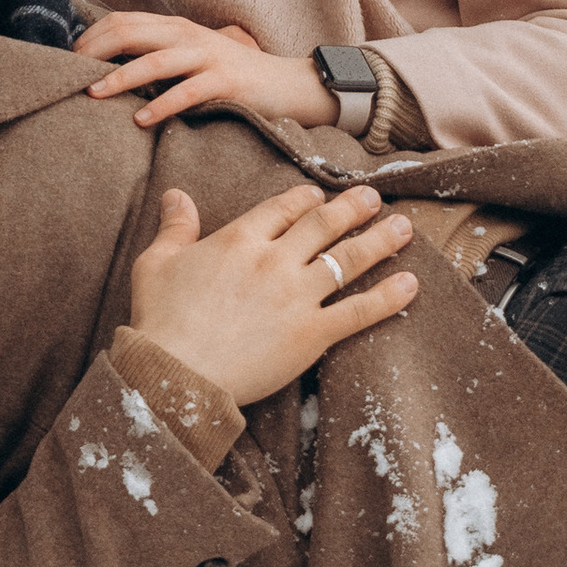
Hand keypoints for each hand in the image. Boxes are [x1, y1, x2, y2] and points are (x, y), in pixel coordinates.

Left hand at [79, 9, 338, 130]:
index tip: (66, 60)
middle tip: (69, 76)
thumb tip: (107, 70)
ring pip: (156, 61)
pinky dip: (162, 105)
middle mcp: (187, 35)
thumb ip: (156, 56)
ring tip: (94, 95)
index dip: (91, 37)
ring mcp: (207, 56)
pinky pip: (188, 91)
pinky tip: (142, 120)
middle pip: (131, 33)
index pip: (122, 21)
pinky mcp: (226, 81)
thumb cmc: (227, 75)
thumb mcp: (189, 58)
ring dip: (121, 78)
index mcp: (174, 27)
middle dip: (95, 53)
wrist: (285, 84)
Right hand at [128, 180, 416, 409]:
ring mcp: (296, 296)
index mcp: (238, 239)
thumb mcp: (156, 263)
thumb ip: (175, 227)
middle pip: (323, 226)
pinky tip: (410, 284)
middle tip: (373, 198)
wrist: (175, 373)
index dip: (304, 199)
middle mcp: (274, 260)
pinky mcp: (311, 334)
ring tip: (403, 227)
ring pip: (348, 260)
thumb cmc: (159, 320)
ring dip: (380, 241)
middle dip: (352, 208)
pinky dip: (388, 297)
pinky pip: (358, 311)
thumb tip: (176, 194)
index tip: (319, 194)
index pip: (282, 209)